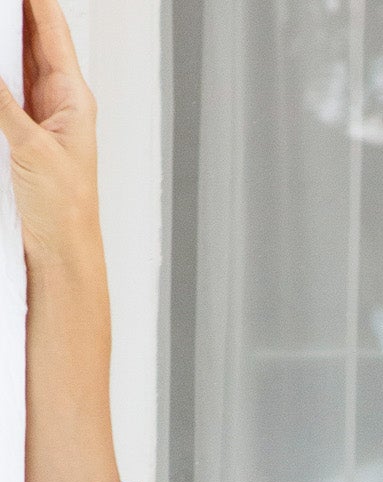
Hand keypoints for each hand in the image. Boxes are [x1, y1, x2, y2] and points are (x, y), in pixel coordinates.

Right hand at [0, 0, 100, 266]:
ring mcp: (39, 115)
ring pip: (15, 62)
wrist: (62, 253)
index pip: (51, 28)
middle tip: (4, 2)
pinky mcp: (22, 134)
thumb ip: (3, 104)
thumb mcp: (30, 148)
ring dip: (1, 41)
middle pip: (31, 38)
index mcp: (74, 97)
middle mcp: (59, 101)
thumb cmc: (65, 211)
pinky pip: (4, 92)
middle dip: (12, 12)